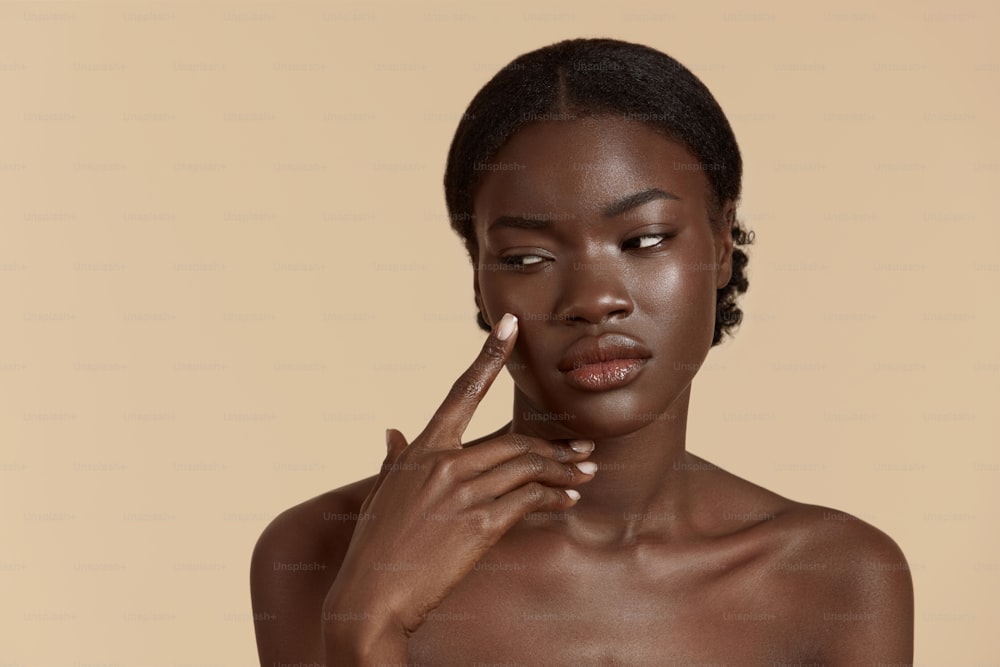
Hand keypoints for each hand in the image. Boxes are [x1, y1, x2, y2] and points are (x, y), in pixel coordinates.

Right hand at [322, 313, 595, 656]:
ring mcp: (463, 493)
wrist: (374, 595)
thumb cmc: (376, 544)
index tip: (511, 325)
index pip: (462, 391)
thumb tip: (392, 431)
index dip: (489, 355)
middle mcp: (445, 463)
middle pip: (514, 440)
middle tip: (583, 450)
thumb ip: (394, 458)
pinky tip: (566, 500)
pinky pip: (528, 500)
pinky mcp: (480, 525)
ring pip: (527, 467)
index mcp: (423, 449)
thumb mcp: (383, 492)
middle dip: (554, 445)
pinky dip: (553, 497)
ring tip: (584, 474)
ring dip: (562, 470)